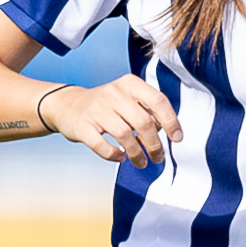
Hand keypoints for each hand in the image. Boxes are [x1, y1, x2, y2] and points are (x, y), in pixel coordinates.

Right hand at [43, 72, 183, 167]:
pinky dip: (113, 155)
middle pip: (143, 121)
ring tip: (141, 162)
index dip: (171, 121)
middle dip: (154, 144)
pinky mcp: (83, 125)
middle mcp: (114, 93)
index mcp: (130, 84)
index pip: (158, 100)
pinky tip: (120, 158)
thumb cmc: (107, 106)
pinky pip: (101, 145)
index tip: (177, 138)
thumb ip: (148, 111)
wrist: (68, 105)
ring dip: (136, 153)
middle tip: (158, 157)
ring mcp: (96, 109)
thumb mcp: (128, 99)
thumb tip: (169, 132)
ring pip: (124, 134)